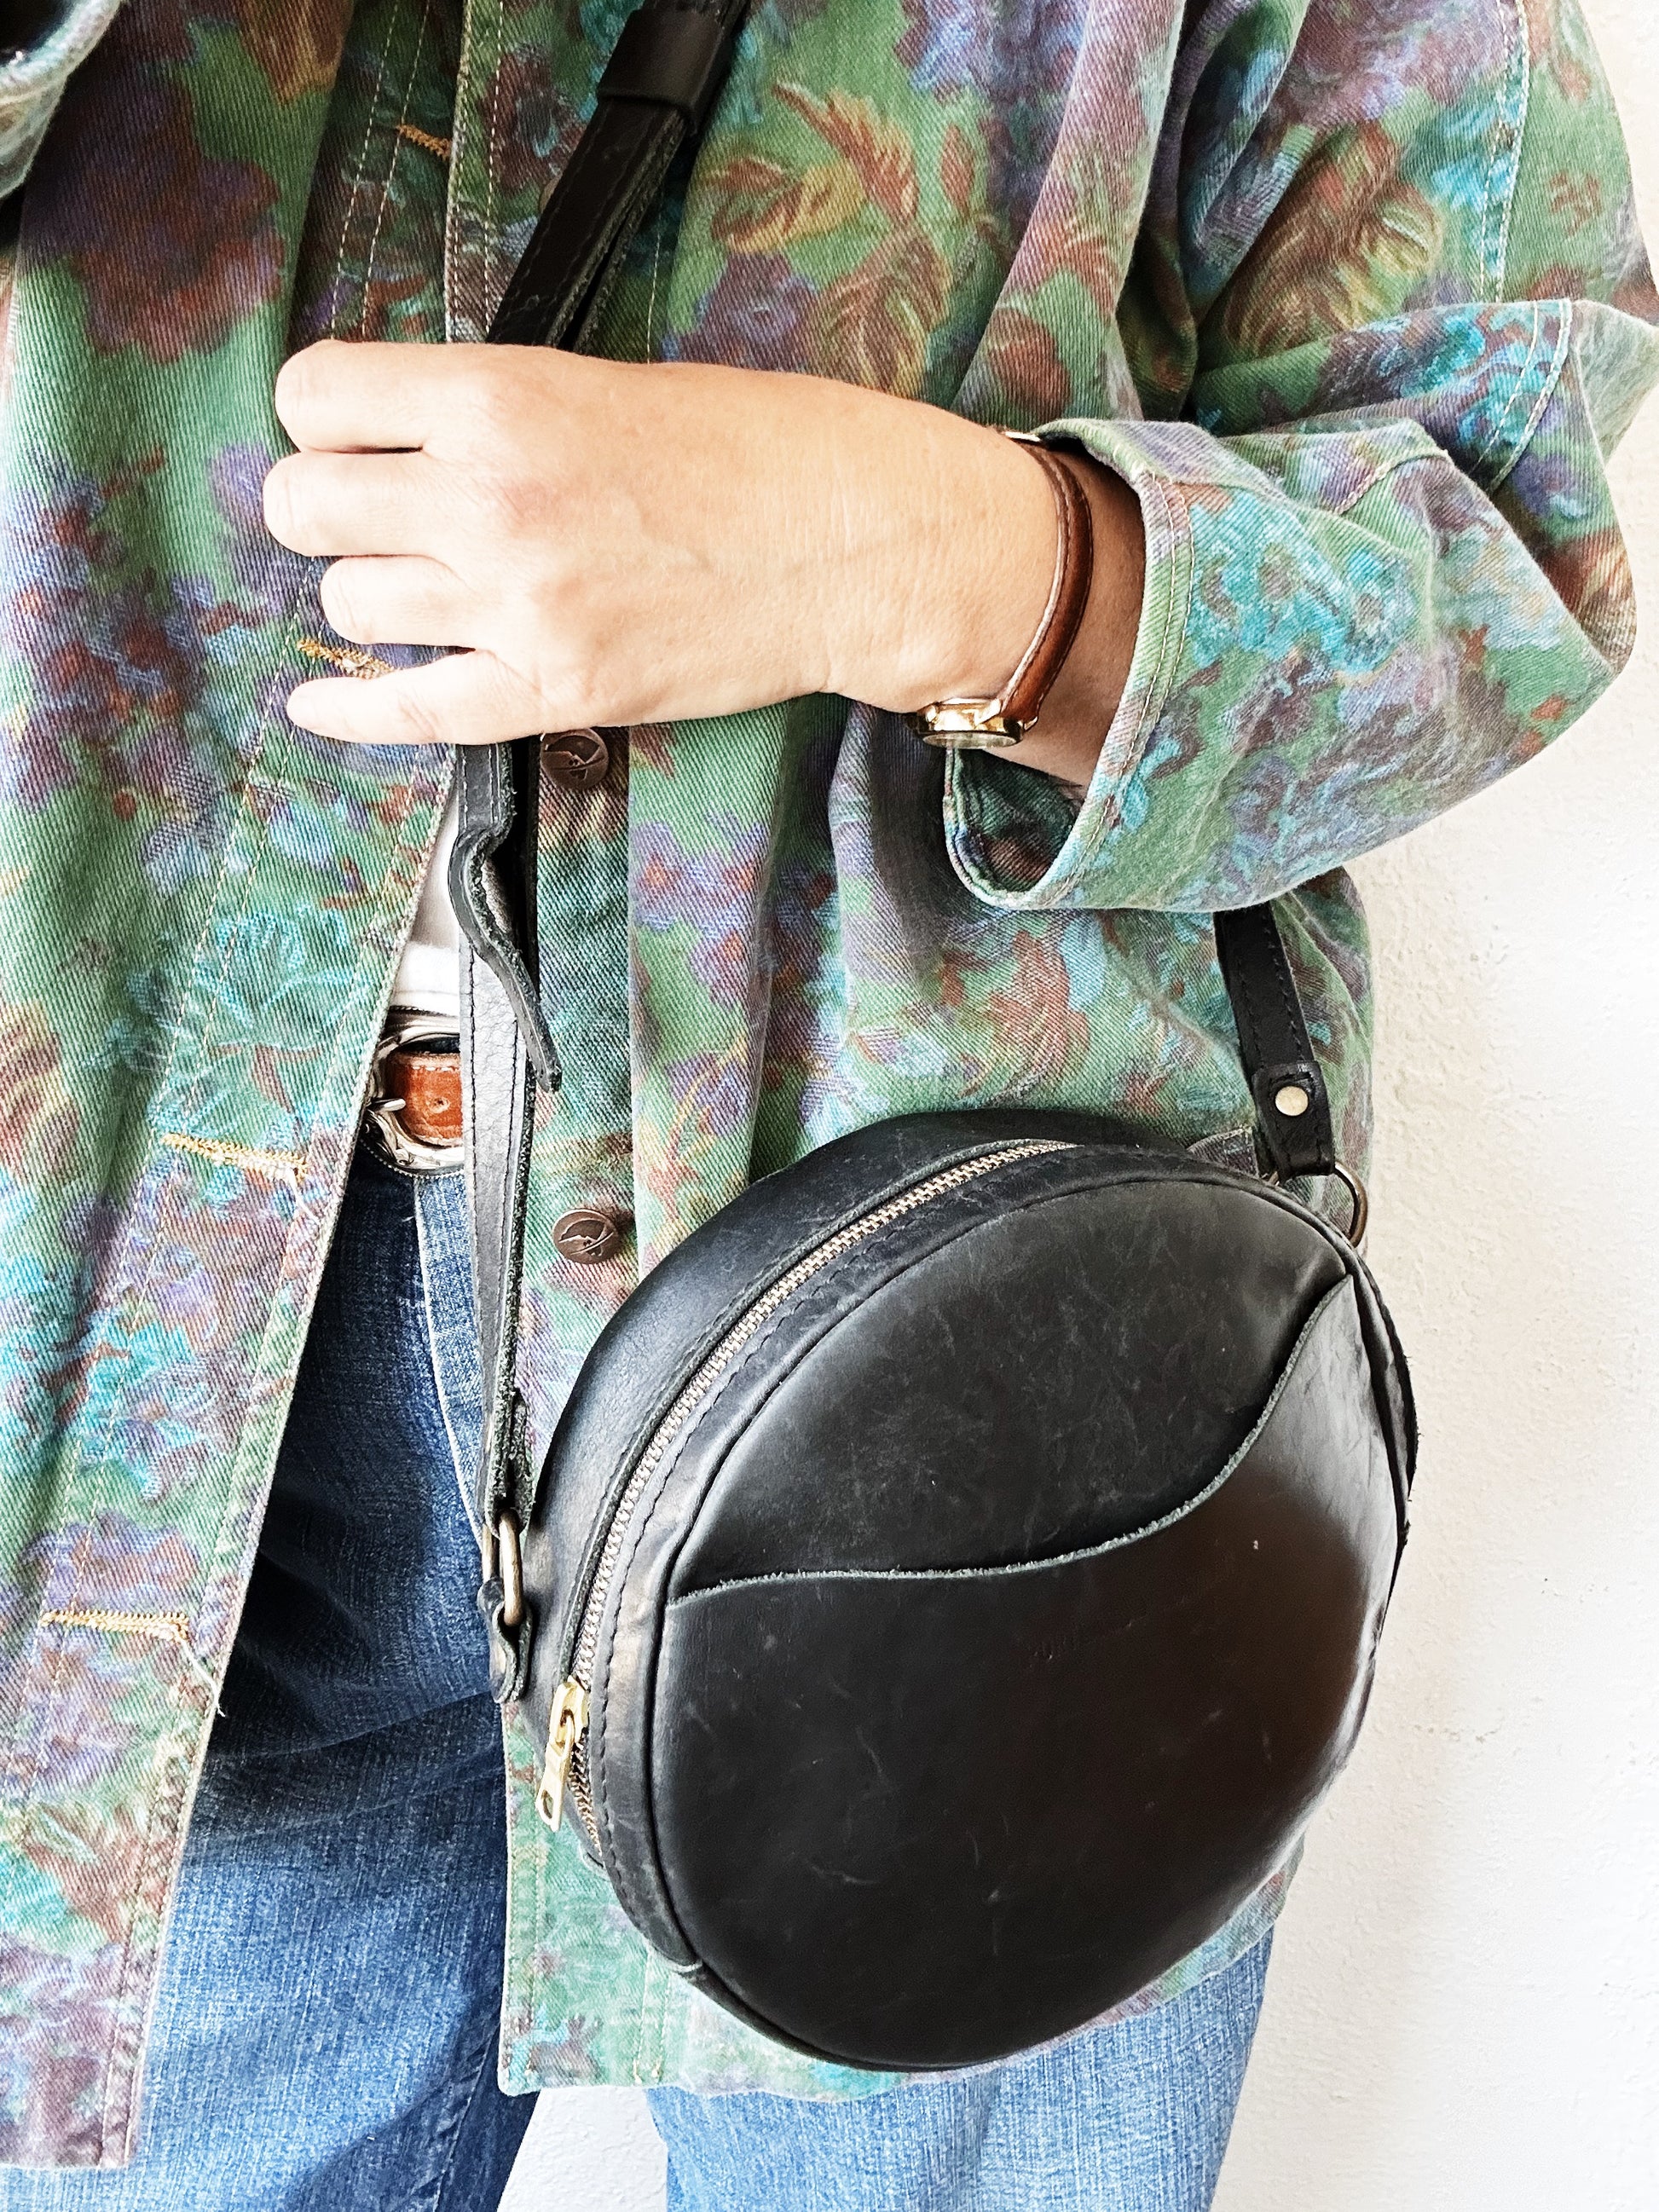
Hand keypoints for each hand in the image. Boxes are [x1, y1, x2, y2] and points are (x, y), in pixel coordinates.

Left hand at [264, 341, 1142, 785]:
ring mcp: (522, 607)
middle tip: (369, 511)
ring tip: (425, 582)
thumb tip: (393, 439)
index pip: (314, 397)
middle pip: (305, 507)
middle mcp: (492, 501)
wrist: (864, 544)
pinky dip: (350, 707)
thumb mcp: (605, 378)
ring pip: (351, 604)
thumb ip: (490, 408)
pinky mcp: (557, 691)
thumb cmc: (761, 447)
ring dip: (373, 592)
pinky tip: (319, 700)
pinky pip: (409, 709)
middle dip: (323, 506)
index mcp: (501, 397)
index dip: (321, 414)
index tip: (350, 432)